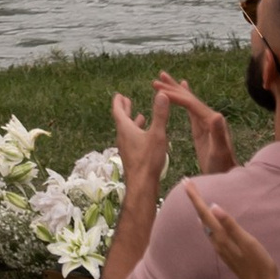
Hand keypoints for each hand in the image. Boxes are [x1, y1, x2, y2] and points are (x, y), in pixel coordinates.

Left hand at [112, 87, 174, 204]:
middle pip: (121, 119)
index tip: (119, 94)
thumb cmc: (148, 159)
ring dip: (132, 121)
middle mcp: (122, 137)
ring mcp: (126, 148)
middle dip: (124, 109)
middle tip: (126, 100)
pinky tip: (145, 137)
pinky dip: (137, 133)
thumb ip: (160, 114)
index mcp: (125, 129)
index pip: (118, 110)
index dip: (118, 102)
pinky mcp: (132, 157)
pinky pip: (132, 140)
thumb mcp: (157, 134)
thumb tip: (161, 94)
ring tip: (139, 116)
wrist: (141, 185)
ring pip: (127, 130)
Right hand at [157, 72, 238, 173]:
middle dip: (174, 88)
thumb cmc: (221, 166)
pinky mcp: (201, 128)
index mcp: (212, 120)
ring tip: (164, 77)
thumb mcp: (219, 151)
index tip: (159, 89)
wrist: (226, 176)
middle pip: (190, 98)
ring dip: (176, 90)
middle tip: (158, 78)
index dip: (176, 95)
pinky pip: (191, 109)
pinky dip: (184, 99)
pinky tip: (182, 93)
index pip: (191, 103)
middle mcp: (210, 117)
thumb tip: (218, 114)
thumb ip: (218, 133)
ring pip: (189, 101)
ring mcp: (206, 122)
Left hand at [188, 186, 279, 278]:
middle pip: (202, 217)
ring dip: (199, 209)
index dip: (195, 197)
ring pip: (205, 225)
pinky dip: (206, 220)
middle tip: (186, 182)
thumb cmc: (259, 264)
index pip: (204, 213)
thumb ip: (230, 225)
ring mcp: (221, 249)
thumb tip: (213, 207)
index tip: (185, 181)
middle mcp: (217, 242)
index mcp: (221, 237)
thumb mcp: (248, 242)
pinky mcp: (226, 253)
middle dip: (194, 200)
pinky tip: (206, 221)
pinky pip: (210, 232)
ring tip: (195, 197)